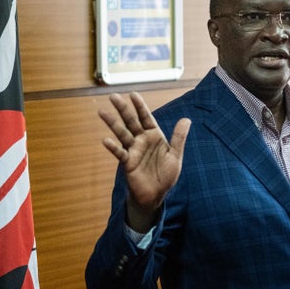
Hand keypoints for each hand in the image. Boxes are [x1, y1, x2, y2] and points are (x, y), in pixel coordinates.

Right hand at [99, 92, 190, 231]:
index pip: (146, 118)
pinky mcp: (128, 163)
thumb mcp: (176, 156)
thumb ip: (179, 138)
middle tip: (113, 96)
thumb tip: (187, 119)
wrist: (156, 195)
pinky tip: (106, 140)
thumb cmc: (166, 175)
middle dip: (123, 109)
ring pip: (122, 134)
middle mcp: (142, 140)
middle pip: (131, 122)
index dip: (140, 106)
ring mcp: (133, 150)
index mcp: (154, 136)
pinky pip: (120, 153)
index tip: (133, 94)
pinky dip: (113, 147)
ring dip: (113, 123)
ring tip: (102, 112)